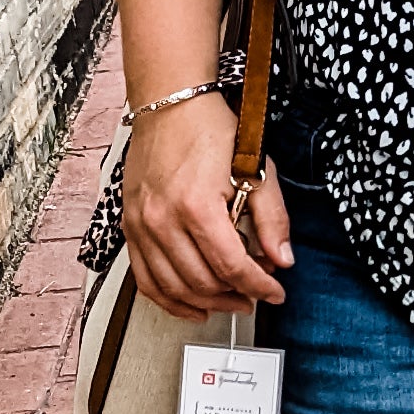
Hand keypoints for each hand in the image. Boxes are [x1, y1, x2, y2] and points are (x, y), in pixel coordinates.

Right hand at [120, 93, 293, 317]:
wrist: (170, 107)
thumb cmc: (211, 132)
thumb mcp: (256, 169)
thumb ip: (272, 219)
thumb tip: (283, 260)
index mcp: (197, 206)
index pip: (232, 266)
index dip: (259, 286)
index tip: (275, 292)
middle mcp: (164, 220)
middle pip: (202, 281)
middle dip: (235, 295)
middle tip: (256, 295)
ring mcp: (142, 226)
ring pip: (173, 287)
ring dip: (205, 303)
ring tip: (230, 303)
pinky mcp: (130, 227)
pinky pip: (145, 279)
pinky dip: (168, 300)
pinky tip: (191, 306)